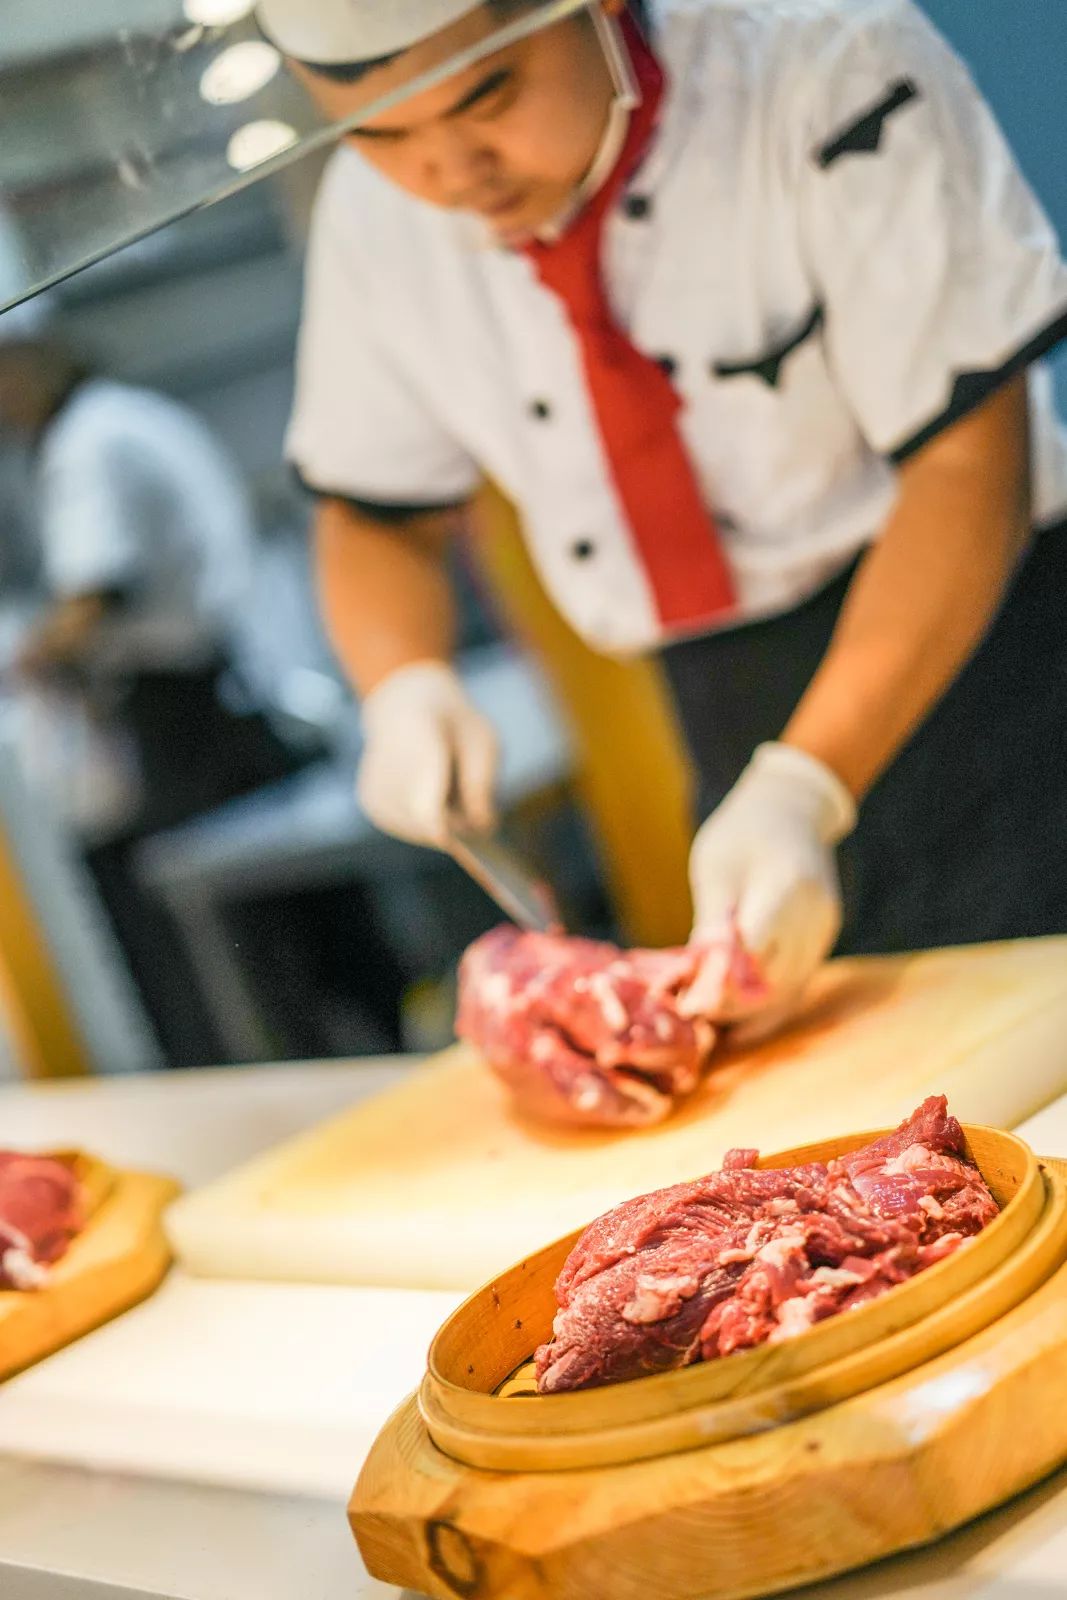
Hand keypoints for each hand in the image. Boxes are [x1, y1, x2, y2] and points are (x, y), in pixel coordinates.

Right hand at [357, 660, 498, 845]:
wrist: (404, 703)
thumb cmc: (452, 721)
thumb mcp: (482, 741)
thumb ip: (482, 783)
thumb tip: (481, 827)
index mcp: (417, 742)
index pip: (425, 806)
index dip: (449, 831)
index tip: (475, 840)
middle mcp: (386, 770)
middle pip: (427, 825)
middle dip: (456, 824)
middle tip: (472, 804)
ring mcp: (373, 789)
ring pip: (419, 831)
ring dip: (442, 822)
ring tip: (445, 786)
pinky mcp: (369, 803)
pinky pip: (407, 828)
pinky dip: (425, 820)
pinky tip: (427, 792)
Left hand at [681, 743, 856, 1038]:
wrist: (793, 808)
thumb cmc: (744, 831)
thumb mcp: (715, 867)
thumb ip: (711, 922)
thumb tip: (698, 976)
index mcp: (786, 887)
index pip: (755, 954)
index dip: (721, 984)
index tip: (687, 1001)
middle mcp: (814, 915)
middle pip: (774, 981)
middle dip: (731, 1006)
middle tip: (689, 1016)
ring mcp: (824, 931)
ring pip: (788, 992)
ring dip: (749, 1013)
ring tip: (707, 1022)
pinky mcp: (822, 941)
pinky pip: (796, 984)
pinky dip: (767, 1005)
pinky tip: (737, 1023)